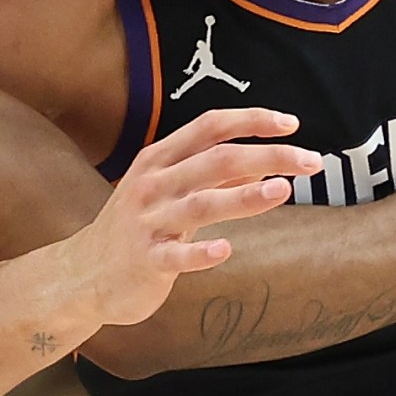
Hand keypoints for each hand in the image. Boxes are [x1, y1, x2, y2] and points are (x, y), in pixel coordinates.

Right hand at [71, 108, 319, 327]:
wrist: (83, 274)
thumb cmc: (138, 227)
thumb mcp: (169, 190)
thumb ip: (212, 175)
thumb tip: (264, 163)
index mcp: (160, 158)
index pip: (210, 126)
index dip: (252, 120)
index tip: (291, 124)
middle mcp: (153, 183)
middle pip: (217, 159)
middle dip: (268, 156)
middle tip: (312, 161)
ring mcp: (148, 221)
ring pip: (202, 203)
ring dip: (245, 197)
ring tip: (284, 190)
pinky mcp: (145, 260)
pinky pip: (176, 256)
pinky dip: (200, 252)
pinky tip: (225, 250)